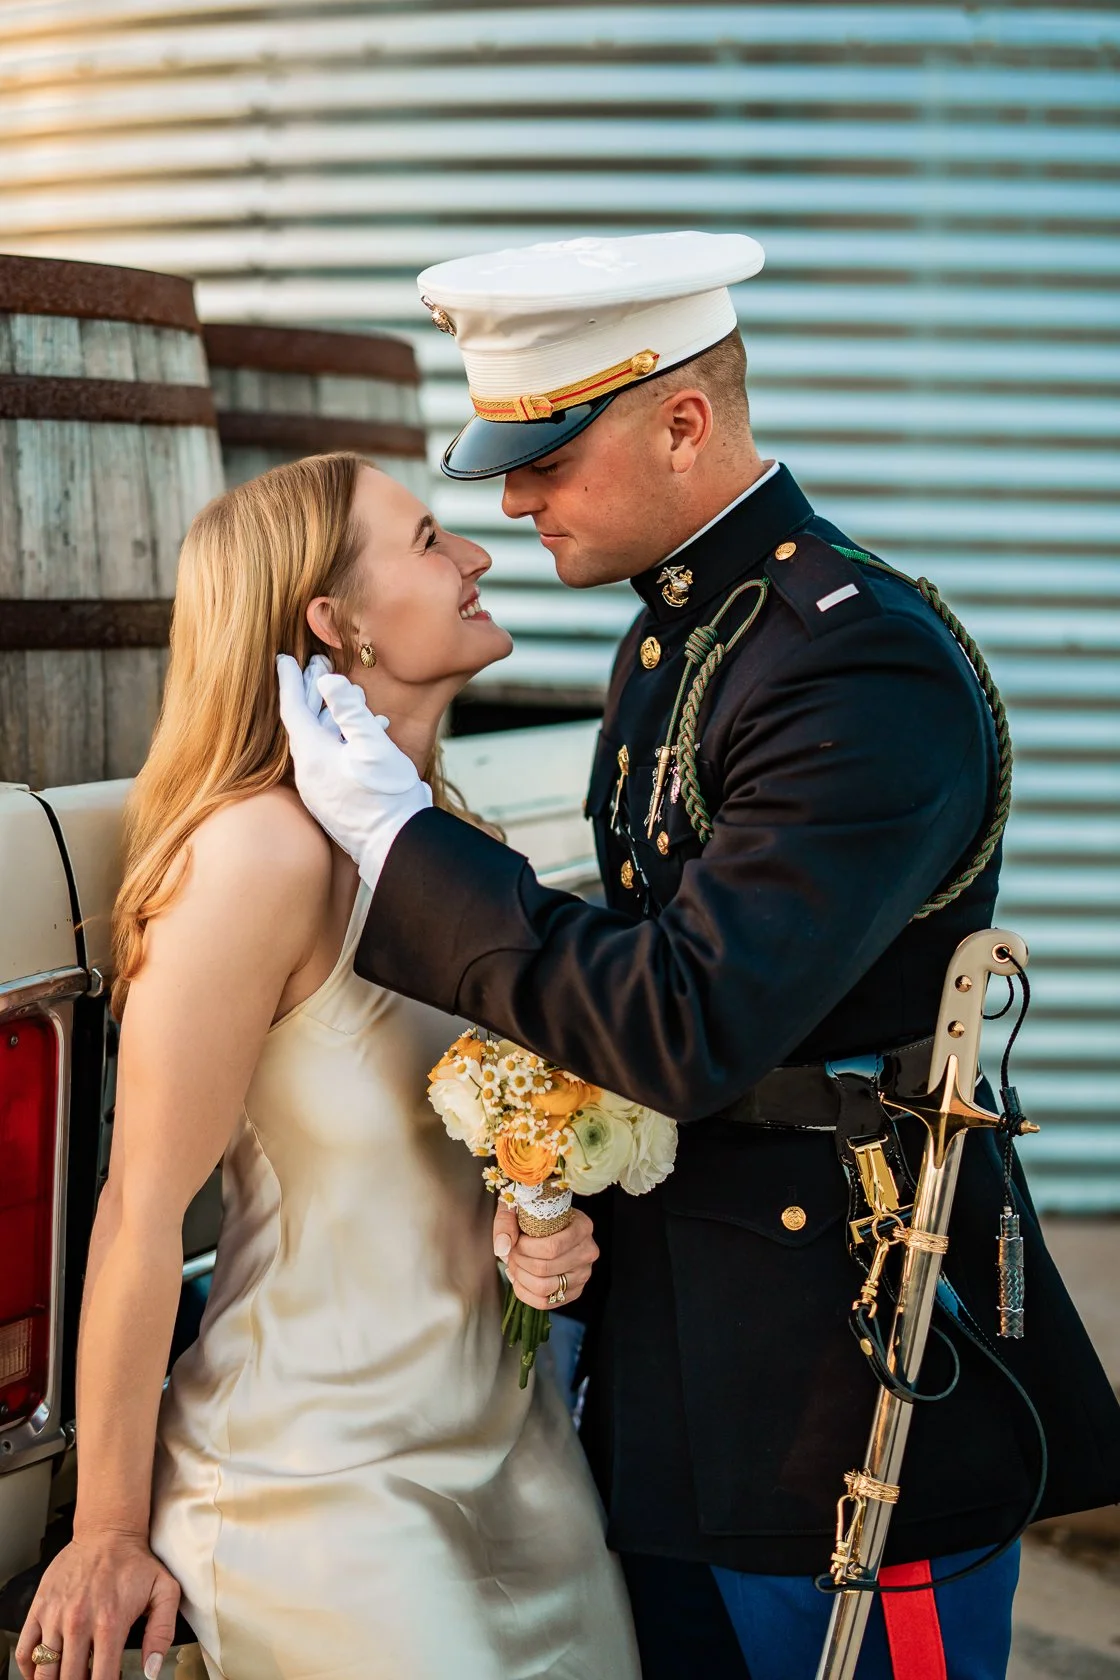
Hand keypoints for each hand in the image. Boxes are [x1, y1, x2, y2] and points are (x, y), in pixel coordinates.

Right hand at [16, 1532, 179, 1679]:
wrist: (108, 1532)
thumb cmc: (136, 1563)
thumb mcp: (164, 1591)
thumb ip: (162, 1632)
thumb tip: (151, 1670)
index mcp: (110, 1624)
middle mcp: (79, 1623)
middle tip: (88, 1677)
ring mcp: (55, 1616)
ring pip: (44, 1672)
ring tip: (69, 1676)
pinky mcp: (39, 1608)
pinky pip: (25, 1651)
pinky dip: (30, 1669)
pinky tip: (43, 1672)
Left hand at [276, 654, 431, 887]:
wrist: (396, 846)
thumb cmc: (387, 797)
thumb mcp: (373, 746)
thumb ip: (350, 711)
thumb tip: (328, 679)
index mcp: (312, 756)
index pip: (292, 709)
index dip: (290, 680)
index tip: (284, 658)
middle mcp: (308, 772)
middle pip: (304, 723)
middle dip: (312, 693)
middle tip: (316, 664)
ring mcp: (319, 789)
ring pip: (319, 741)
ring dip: (330, 716)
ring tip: (345, 693)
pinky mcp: (333, 800)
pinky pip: (330, 759)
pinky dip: (342, 739)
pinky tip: (366, 732)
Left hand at [493, 1204, 598, 1309]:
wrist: (549, 1222)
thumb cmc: (535, 1214)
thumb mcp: (519, 1208)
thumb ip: (506, 1223)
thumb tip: (503, 1249)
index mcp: (582, 1227)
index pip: (551, 1247)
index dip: (525, 1249)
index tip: (515, 1242)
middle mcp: (588, 1251)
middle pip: (545, 1268)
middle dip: (520, 1262)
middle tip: (511, 1253)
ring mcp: (583, 1274)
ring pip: (544, 1288)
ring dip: (521, 1278)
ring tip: (514, 1265)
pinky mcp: (575, 1291)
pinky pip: (546, 1303)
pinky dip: (525, 1293)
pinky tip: (518, 1279)